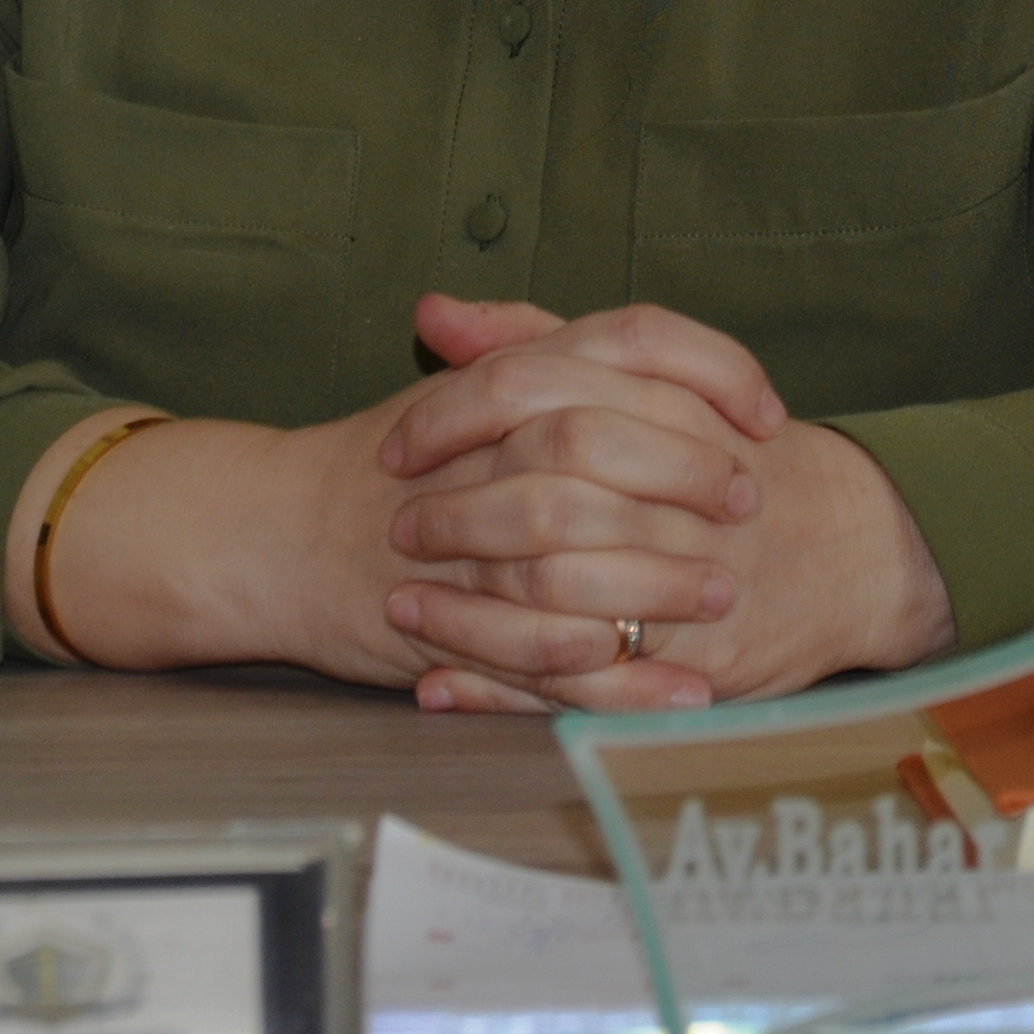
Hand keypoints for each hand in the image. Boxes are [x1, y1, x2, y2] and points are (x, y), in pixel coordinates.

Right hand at [1, 358, 749, 694]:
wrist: (269, 531)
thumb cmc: (382, 460)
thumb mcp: (467, 390)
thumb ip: (548, 354)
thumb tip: (656, 353)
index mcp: (503, 380)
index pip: (625, 343)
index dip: (708, 371)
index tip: (763, 410)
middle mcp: (483, 448)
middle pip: (605, 444)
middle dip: (690, 476)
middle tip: (748, 501)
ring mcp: (464, 539)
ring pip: (578, 556)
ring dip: (663, 582)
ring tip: (725, 599)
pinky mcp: (451, 623)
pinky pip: (546, 658)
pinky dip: (620, 680)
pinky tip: (683, 690)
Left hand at [378, 298, 955, 712]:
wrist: (854, 542)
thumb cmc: (727, 454)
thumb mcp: (645, 379)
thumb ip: (535, 342)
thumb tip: (431, 313)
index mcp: (665, 397)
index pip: (538, 387)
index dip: (453, 415)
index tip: (399, 446)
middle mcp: (680, 479)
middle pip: (546, 488)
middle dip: (457, 513)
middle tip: (400, 527)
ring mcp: (692, 571)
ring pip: (558, 590)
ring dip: (465, 606)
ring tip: (404, 604)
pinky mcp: (698, 657)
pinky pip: (587, 681)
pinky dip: (503, 686)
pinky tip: (439, 682)